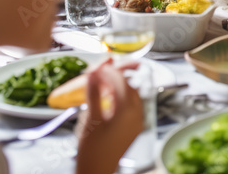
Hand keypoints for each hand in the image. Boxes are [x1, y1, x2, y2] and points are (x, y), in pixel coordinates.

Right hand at [74, 59, 144, 173]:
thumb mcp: (90, 118)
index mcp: (127, 111)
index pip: (121, 81)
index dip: (109, 70)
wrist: (97, 172)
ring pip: (132, 94)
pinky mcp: (134, 128)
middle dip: (117, 74)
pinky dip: (121, 96)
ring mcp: (137, 121)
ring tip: (104, 80)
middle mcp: (137, 114)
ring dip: (120, 84)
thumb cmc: (92, 150)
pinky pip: (132, 105)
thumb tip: (93, 73)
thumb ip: (94, 93)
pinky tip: (109, 96)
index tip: (98, 64)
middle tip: (102, 68)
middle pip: (130, 85)